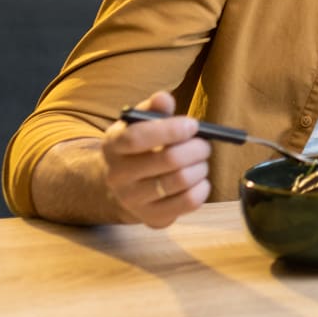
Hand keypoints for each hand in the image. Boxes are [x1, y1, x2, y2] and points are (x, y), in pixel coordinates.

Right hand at [99, 91, 211, 227]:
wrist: (124, 186)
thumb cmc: (140, 147)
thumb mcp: (140, 123)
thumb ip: (154, 109)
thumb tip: (163, 98)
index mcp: (113, 146)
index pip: (137, 137)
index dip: (170, 130)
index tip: (193, 125)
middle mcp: (117, 176)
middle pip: (167, 160)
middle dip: (196, 149)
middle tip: (205, 145)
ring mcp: (132, 200)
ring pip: (181, 181)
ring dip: (201, 167)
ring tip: (201, 161)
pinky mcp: (151, 218)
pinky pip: (188, 202)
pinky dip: (203, 188)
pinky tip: (200, 180)